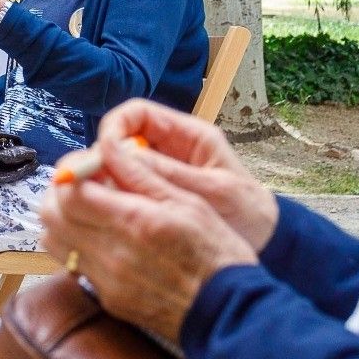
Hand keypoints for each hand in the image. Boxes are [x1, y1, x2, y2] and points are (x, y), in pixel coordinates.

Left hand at [39, 138, 257, 342]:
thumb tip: (108, 148)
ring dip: (63, 217)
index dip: (71, 169)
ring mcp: (105, 280)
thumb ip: (142, 174)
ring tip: (91, 206)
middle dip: (60, 190)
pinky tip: (104, 236)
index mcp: (133, 222)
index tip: (88, 162)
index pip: (70, 190)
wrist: (227, 314)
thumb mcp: (188, 202)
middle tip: (85, 180)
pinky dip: (77, 244)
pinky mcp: (107, 298)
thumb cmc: (217, 255)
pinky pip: (73, 264)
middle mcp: (111, 253)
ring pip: (54, 240)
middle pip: (51, 215)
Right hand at [89, 99, 278, 251]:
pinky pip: (126, 190)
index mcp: (189, 136)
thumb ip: (168, 173)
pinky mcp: (157, 197)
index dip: (114, 126)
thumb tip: (119, 154)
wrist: (268, 245)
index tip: (101, 151)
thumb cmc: (249, 216)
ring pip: (119, 166)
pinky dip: (115, 200)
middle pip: (121, 140)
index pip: (137, 113)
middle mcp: (171, 149)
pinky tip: (110, 216)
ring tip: (98, 203)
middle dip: (102, 158)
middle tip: (90, 184)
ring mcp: (162, 173)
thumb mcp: (212, 192)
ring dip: (105, 181)